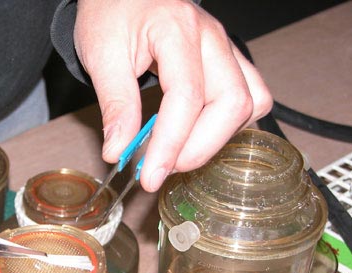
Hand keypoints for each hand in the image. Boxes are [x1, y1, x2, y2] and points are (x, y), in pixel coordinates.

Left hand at [74, 0, 272, 191]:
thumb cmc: (111, 13)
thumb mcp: (101, 57)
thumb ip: (115, 105)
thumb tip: (118, 152)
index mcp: (177, 30)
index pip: (186, 97)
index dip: (170, 144)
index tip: (149, 176)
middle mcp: (211, 38)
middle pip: (232, 103)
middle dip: (199, 148)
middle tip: (162, 168)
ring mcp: (225, 48)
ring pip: (251, 101)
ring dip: (219, 138)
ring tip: (179, 153)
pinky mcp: (227, 60)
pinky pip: (250, 96)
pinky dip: (229, 124)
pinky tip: (197, 134)